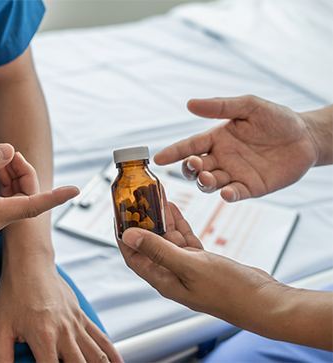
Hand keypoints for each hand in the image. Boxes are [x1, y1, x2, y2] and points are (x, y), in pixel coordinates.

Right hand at [0, 144, 78, 239]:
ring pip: (15, 200)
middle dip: (24, 173)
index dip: (55, 197)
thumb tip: (9, 150)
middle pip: (25, 199)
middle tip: (8, 152)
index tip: (76, 190)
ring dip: (13, 178)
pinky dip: (4, 185)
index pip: (32, 206)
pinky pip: (3, 202)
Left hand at [0, 263, 122, 362]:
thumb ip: (2, 357)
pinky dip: (112, 355)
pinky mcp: (81, 316)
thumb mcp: (0, 328)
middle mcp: (64, 332)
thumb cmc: (12, 293)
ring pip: (97, 356)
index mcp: (43, 338)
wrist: (29, 263)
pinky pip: (101, 338)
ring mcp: (76, 324)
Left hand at [117, 202, 285, 327]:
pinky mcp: (203, 262)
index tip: (118, 212)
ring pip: (168, 238)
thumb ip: (158, 250)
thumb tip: (128, 236)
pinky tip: (173, 208)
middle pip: (149, 243)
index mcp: (163, 279)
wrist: (264, 302)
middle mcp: (171, 274)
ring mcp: (187, 268)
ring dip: (160, 218)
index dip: (123, 234)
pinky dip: (179, 224)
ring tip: (154, 194)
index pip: (133, 254)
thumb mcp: (190, 265)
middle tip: (137, 196)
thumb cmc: (229, 291)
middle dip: (141, 220)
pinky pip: (185, 239)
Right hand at [154, 95, 318, 201]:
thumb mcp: (249, 106)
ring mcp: (234, 174)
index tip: (158, 158)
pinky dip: (228, 195)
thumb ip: (220, 106)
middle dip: (189, 169)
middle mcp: (221, 158)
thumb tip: (190, 103)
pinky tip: (227, 193)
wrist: (306, 137)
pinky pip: (234, 194)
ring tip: (208, 178)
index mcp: (216, 138)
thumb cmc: (277, 118)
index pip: (189, 146)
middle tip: (194, 164)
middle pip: (195, 168)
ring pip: (209, 183)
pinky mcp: (250, 188)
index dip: (173, 152)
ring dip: (204, 183)